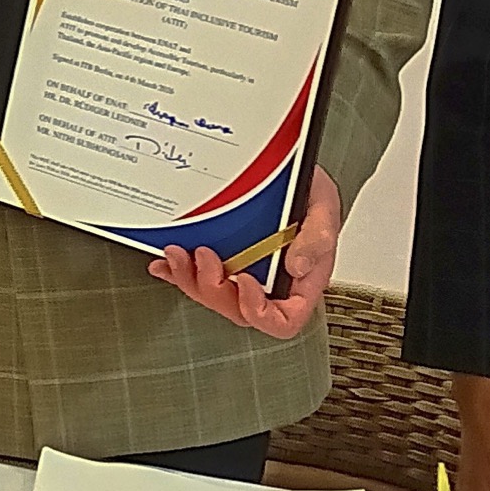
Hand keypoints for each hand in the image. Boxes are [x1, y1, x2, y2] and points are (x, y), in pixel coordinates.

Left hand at [142, 168, 339, 339]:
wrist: (291, 170)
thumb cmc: (310, 193)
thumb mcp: (324, 207)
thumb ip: (317, 238)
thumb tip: (298, 268)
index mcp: (299, 282)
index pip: (283, 320)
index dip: (259, 311)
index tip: (246, 281)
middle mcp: (269, 283)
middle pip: (238, 311)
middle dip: (214, 289)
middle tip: (205, 255)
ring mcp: (243, 272)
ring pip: (213, 295)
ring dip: (190, 280)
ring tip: (179, 254)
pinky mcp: (222, 259)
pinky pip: (196, 277)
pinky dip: (176, 272)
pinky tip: (165, 263)